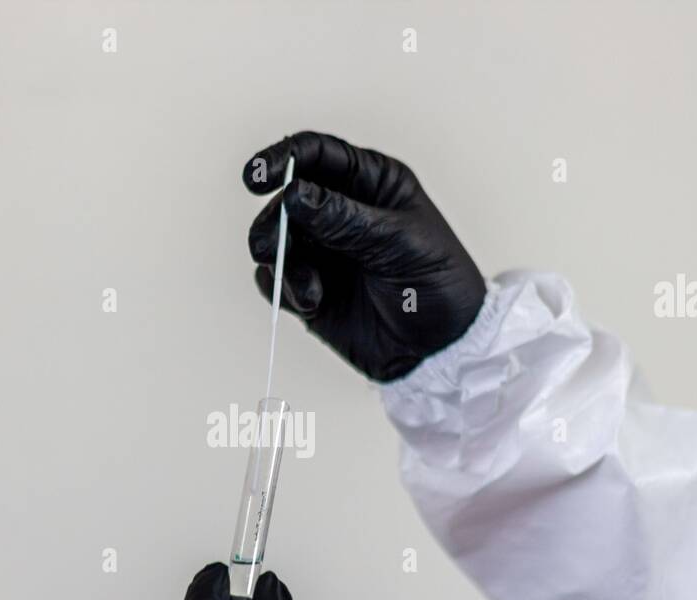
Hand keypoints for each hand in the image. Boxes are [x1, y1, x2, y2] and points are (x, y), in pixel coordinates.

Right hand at [244, 131, 485, 381]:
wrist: (439, 348)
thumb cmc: (437, 284)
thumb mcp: (399, 243)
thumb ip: (345, 219)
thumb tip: (294, 195)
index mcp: (370, 183)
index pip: (316, 154)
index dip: (282, 158)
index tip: (257, 178)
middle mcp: (339, 210)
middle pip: (283, 199)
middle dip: (275, 224)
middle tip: (275, 247)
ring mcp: (321, 250)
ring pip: (273, 240)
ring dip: (282, 264)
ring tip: (311, 291)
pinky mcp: (307, 288)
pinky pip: (273, 281)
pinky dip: (283, 291)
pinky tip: (313, 304)